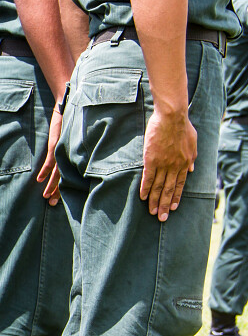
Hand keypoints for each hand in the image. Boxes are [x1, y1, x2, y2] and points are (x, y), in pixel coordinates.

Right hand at [35, 107, 62, 206]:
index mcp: (73, 153)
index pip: (68, 174)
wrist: (70, 99)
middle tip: (53, 204)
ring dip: (52, 185)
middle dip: (58, 191)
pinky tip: (40, 180)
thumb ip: (70, 144)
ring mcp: (62, 149)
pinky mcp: (56, 142)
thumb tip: (70, 155)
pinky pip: (50, 160)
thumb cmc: (72, 115)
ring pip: (57, 172)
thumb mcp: (72, 132)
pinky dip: (45, 171)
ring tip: (47, 197)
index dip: (63, 187)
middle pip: (63, 176)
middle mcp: (69, 153)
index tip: (59, 199)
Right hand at [140, 107, 196, 221]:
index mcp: (185, 163)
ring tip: (151, 212)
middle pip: (169, 189)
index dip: (176, 197)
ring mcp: (163, 164)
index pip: (180, 184)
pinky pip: (148, 178)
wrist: (172, 117)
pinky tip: (142, 197)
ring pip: (158, 186)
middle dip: (164, 205)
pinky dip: (145, 188)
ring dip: (154, 200)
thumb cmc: (183, 127)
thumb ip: (192, 157)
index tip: (172, 208)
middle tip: (161, 217)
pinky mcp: (151, 160)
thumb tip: (192, 170)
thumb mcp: (193, 143)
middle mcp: (175, 166)